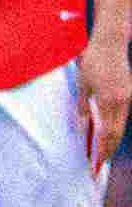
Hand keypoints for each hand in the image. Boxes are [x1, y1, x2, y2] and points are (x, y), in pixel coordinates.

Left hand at [76, 33, 131, 167]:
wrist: (110, 43)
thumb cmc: (92, 61)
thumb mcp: (82, 84)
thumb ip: (82, 106)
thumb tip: (80, 126)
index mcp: (108, 100)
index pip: (106, 133)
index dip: (102, 150)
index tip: (96, 163)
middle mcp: (122, 102)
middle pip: (117, 133)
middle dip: (108, 150)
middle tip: (99, 164)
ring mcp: (128, 98)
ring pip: (121, 125)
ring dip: (112, 140)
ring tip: (103, 153)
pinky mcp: (130, 93)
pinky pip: (123, 116)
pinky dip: (116, 127)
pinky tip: (108, 133)